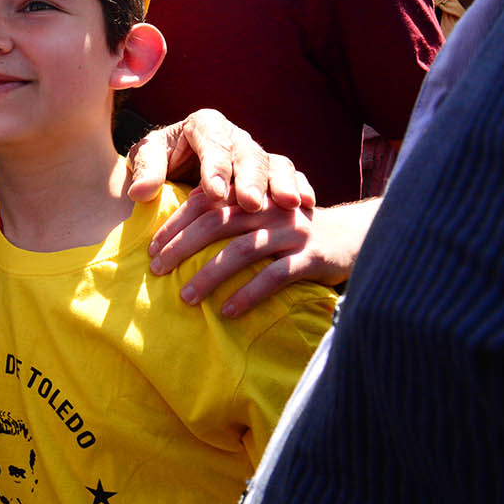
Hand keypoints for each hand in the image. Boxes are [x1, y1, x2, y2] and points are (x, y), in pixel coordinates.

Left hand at [126, 108, 312, 213]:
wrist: (180, 166)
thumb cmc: (163, 163)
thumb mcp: (150, 161)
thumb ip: (146, 171)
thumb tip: (141, 192)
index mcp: (204, 125)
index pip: (212, 143)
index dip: (214, 168)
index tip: (214, 194)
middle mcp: (235, 136)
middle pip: (248, 154)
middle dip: (251, 179)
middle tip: (251, 204)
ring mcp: (257, 154)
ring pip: (275, 164)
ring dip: (281, 185)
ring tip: (289, 206)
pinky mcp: (273, 173)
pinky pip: (293, 177)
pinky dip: (301, 188)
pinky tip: (305, 206)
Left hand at [150, 196, 373, 315]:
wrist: (353, 235)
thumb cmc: (290, 229)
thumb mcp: (260, 213)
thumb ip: (226, 216)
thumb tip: (173, 238)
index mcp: (252, 191)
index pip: (206, 201)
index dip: (175, 223)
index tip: (151, 248)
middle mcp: (270, 206)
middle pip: (216, 222)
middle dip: (181, 247)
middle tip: (157, 270)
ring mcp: (291, 230)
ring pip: (241, 251)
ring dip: (209, 276)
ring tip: (186, 298)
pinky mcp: (312, 256)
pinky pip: (274, 277)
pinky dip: (248, 295)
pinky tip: (228, 312)